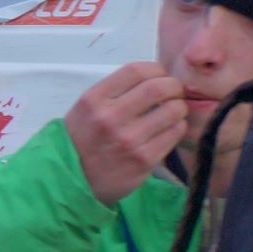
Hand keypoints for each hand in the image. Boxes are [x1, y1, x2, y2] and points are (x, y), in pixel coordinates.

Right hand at [65, 63, 187, 204]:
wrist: (73, 181)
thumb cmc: (82, 141)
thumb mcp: (84, 110)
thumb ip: (114, 93)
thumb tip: (155, 79)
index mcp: (94, 100)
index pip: (137, 70)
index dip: (156, 70)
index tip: (159, 77)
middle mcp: (110, 117)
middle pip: (159, 87)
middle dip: (174, 87)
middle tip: (174, 94)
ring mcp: (128, 140)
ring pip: (173, 110)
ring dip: (179, 108)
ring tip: (171, 113)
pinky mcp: (144, 160)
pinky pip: (174, 133)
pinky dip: (177, 127)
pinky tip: (167, 130)